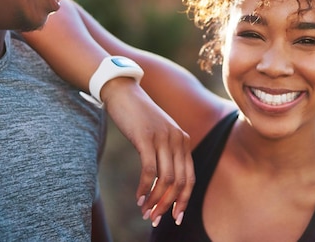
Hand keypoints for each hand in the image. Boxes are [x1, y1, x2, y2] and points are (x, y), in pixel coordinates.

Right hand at [102, 76, 193, 225]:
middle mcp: (178, 140)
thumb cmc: (139, 117)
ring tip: (145, 212)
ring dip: (155, 200)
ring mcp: (163, 138)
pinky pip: (149, 170)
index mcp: (184, 141)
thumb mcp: (159, 134)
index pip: (190, 178)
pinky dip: (144, 187)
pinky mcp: (146, 138)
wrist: (124, 93)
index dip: (184, 200)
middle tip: (155, 220)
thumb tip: (164, 183)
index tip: (176, 217)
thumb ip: (166, 153)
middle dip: (168, 205)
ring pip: (166, 179)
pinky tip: (138, 198)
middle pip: (180, 182)